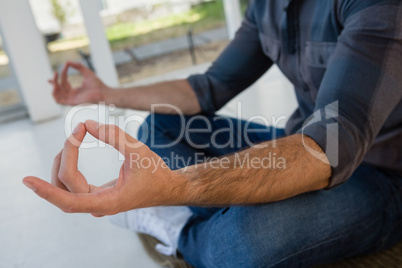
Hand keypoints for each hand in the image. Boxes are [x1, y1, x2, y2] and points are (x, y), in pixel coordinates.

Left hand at [23, 120, 184, 216]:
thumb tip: (88, 124)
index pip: (70, 201)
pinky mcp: (96, 195)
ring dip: (64, 161)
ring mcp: (96, 202)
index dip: (47, 192)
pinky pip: (73, 185)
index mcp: (109, 202)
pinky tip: (72, 149)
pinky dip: (70, 165)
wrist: (167, 187)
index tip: (28, 181)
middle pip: (65, 186)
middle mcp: (98, 206)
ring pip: (65, 187)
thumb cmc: (156, 173)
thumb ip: (114, 136)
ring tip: (74, 137)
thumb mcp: (139, 151)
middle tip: (77, 132)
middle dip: (65, 157)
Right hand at [50, 62, 109, 104]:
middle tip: (55, 72)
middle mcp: (72, 96)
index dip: (58, 78)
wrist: (103, 92)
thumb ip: (78, 66)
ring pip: (57, 95)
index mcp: (76, 91)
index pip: (64, 84)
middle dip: (55, 80)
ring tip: (55, 77)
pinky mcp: (71, 103)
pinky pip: (58, 100)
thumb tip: (67, 62)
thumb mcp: (86, 72)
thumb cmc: (97, 84)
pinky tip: (56, 85)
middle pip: (59, 88)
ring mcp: (71, 100)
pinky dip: (54, 93)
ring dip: (54, 85)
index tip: (59, 69)